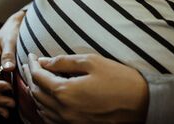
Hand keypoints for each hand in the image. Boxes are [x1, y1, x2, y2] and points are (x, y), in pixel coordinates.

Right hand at [0, 10, 24, 117]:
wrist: (18, 24)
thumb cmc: (12, 30)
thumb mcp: (10, 39)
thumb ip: (8, 54)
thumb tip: (8, 68)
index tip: (8, 88)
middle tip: (11, 104)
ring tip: (9, 109)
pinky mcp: (1, 74)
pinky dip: (2, 98)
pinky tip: (10, 106)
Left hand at [24, 54, 148, 123]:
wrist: (142, 104)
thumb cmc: (119, 80)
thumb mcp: (91, 62)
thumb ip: (63, 61)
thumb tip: (44, 61)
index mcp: (65, 92)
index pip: (38, 77)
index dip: (32, 64)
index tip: (32, 55)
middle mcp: (63, 110)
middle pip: (36, 92)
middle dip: (30, 76)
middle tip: (30, 64)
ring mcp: (69, 122)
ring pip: (41, 108)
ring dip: (35, 92)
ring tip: (35, 78)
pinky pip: (50, 119)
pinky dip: (44, 107)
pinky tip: (46, 98)